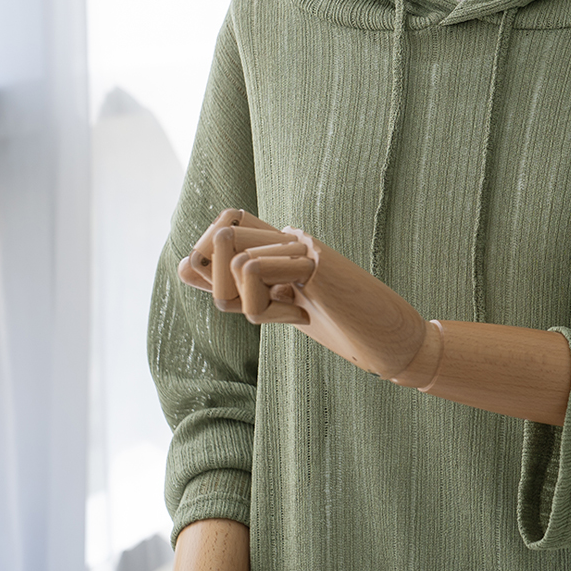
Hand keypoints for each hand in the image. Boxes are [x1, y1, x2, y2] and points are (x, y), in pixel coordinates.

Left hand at [180, 209, 435, 381]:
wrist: (389, 344)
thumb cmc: (339, 328)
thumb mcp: (277, 309)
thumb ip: (232, 288)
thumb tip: (182, 264)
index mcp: (280, 242)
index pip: (222, 227)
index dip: (208, 264)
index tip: (240, 296)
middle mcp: (289, 234)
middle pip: (219, 239)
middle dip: (223, 287)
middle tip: (271, 311)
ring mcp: (302, 244)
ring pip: (234, 260)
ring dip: (253, 305)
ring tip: (297, 313)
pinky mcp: (313, 260)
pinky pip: (254, 270)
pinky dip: (266, 305)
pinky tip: (303, 313)